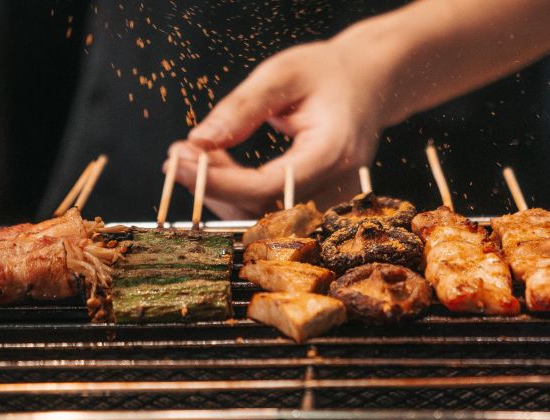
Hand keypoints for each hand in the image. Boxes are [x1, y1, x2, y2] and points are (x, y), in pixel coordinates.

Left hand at [166, 39, 389, 218]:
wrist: (370, 82)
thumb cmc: (329, 73)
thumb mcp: (282, 75)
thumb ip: (242, 108)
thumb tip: (200, 141)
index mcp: (333, 151)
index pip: (269, 185)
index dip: (221, 181)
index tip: (179, 163)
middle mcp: (337, 185)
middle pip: (263, 209)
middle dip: (214, 186)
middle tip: (179, 154)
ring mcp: (332, 200)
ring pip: (263, 216)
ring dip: (222, 191)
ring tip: (196, 153)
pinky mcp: (320, 204)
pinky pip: (272, 211)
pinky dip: (239, 192)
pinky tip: (220, 163)